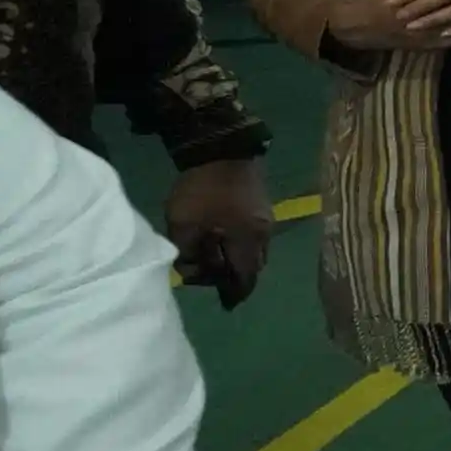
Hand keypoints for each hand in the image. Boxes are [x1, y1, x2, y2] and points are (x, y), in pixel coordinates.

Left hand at [164, 158, 276, 307]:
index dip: (236, 293)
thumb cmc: (203, 191)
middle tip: (214, 276)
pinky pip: (254, 233)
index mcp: (248, 241)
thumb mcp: (183, 225)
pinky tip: (222, 234)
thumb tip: (192, 269)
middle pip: (254, 265)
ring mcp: (266, 216)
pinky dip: (240, 241)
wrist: (221, 147)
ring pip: (255, 248)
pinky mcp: (261, 203)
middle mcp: (264, 233)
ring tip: (215, 255)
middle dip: (236, 274)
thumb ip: (187, 253)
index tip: (225, 303)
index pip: (247, 278)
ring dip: (238, 256)